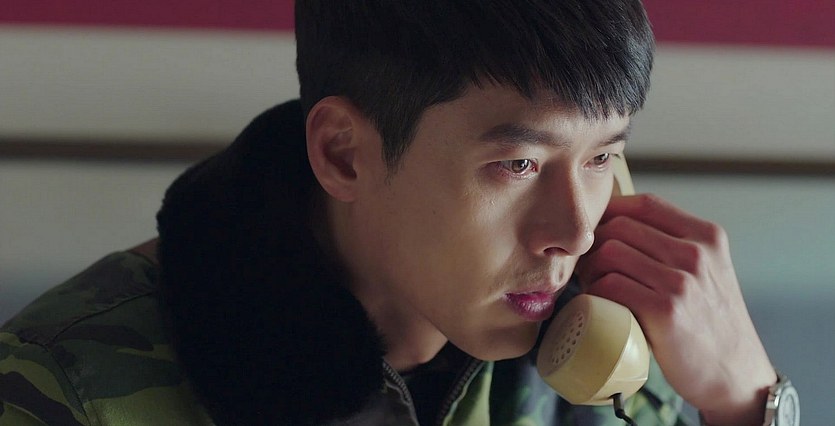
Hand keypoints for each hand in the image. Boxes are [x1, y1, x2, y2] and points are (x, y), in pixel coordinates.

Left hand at [575, 194, 775, 424]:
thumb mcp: (705, 270)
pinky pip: (610, 285)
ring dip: (592, 271)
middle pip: (620, 226)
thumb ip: (671, 243)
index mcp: (707, 236)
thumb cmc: (708, 321)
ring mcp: (682, 282)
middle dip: (596, 246)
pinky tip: (603, 306)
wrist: (735, 374)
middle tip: (592, 270)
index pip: (644, 203)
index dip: (611, 214)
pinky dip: (596, 294)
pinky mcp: (665, 310)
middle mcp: (697, 253)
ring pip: (609, 252)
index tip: (598, 235)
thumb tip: (613, 221)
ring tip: (598, 288)